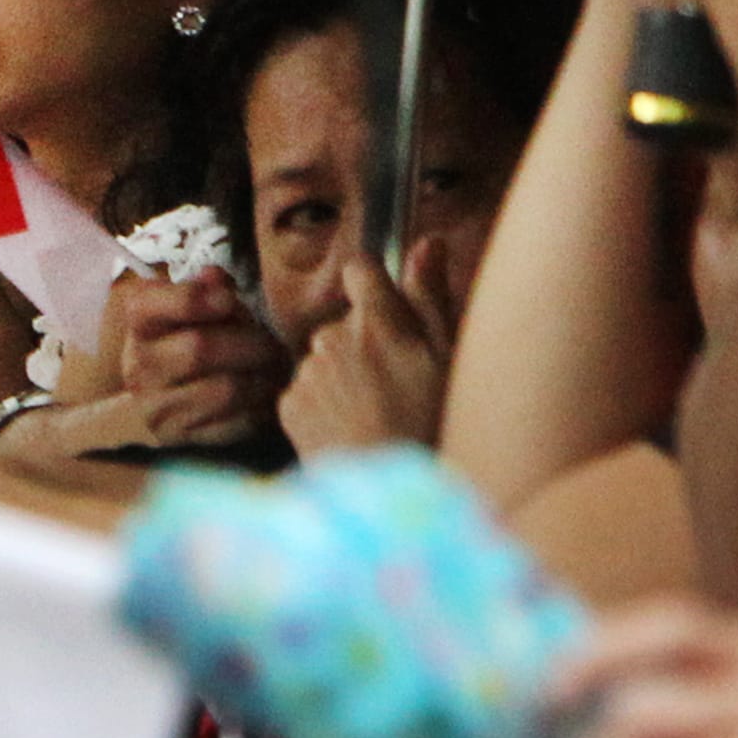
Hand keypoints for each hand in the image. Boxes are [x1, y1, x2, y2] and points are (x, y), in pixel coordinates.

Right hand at [112, 268, 290, 449]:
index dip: (196, 298)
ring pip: (226, 390)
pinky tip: (264, 396)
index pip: (149, 304)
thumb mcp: (194, 310)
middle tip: (271, 345)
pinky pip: (237, 423)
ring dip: (263, 378)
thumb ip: (208, 289)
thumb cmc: (193, 341)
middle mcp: (139, 366)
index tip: (229, 300)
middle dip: (250, 344)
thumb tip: (215, 277)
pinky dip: (261, 408)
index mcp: (140, 325)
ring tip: (273, 371)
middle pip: (199, 348)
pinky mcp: (183, 438)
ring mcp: (158, 407)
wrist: (167, 401)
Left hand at [281, 243, 454, 454]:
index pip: (361, 271)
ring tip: (375, 415)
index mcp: (379, 324)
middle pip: (345, 325)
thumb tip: (427, 243)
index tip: (383, 302)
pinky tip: (351, 430)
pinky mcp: (288, 406)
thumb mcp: (448, 360)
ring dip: (344, 378)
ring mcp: (307, 374)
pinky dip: (324, 406)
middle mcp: (335, 340)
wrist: (394, 494)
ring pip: (325, 361)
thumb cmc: (434, 426)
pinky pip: (305, 392)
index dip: (372, 283)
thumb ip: (431, 298)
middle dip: (364, 345)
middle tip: (394, 385)